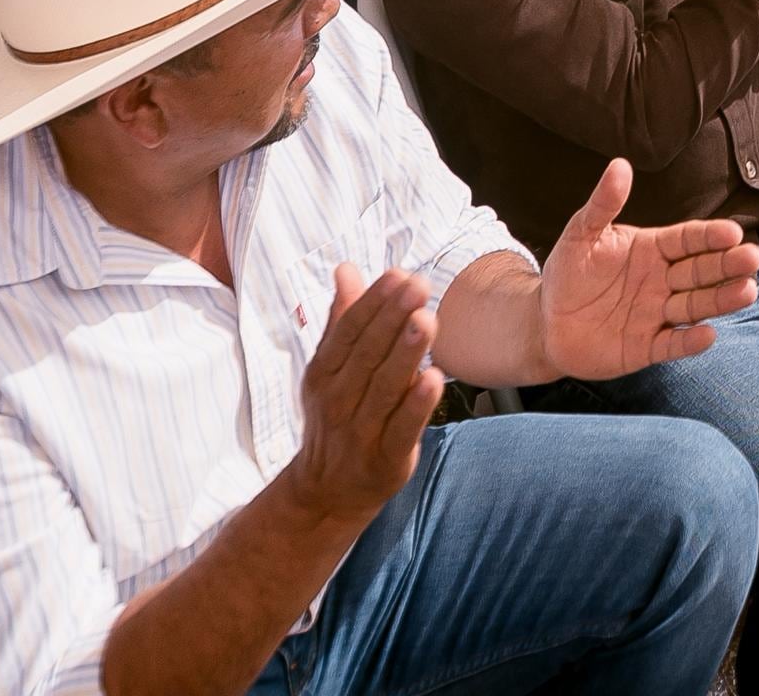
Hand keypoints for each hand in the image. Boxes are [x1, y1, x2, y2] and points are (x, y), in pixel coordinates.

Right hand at [281, 266, 437, 528]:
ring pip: (385, 388)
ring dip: (407, 354)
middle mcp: (337, 400)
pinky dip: (417, 406)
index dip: (374, 302)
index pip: (349, 331)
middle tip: (419, 286)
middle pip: (367, 355)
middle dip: (394, 318)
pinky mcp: (385, 460)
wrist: (326, 490)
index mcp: (324, 373)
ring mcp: (360, 432)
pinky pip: (402, 430)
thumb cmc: (337, 415)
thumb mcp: (331, 368)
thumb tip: (346, 268)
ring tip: (427, 320)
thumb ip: (343, 318)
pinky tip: (434, 379)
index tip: (399, 275)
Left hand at [535, 159, 758, 380]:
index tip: (733, 231)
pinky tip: (708, 334)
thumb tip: (620, 165)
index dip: (710, 236)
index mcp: (652, 249)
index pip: (688, 240)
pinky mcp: (646, 346)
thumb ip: (603, 203)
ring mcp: (657, 314)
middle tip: (752, 259)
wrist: (547, 322)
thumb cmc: (569, 273)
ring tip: (747, 291)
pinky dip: (689, 342)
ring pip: (695, 305)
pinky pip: (671, 344)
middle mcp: (662, 281)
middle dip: (727, 265)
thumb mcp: (582, 233)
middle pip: (700, 271)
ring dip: (721, 299)